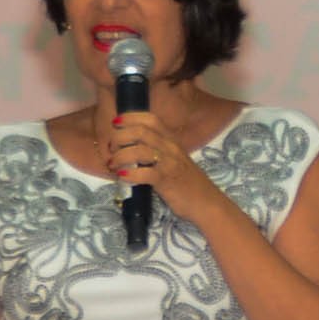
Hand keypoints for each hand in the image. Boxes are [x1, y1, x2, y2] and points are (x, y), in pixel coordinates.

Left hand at [102, 111, 223, 226]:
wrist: (207, 202)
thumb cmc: (188, 183)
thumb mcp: (174, 160)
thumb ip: (157, 151)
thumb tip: (132, 148)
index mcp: (171, 140)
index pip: (151, 119)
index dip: (131, 117)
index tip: (115, 122)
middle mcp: (170, 147)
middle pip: (140, 132)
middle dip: (119, 137)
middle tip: (111, 149)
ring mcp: (169, 163)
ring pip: (139, 150)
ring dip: (120, 156)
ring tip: (113, 165)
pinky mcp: (167, 181)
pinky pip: (145, 173)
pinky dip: (130, 174)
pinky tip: (122, 177)